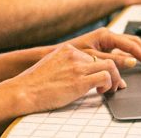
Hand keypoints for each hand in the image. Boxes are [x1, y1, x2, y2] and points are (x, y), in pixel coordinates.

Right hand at [8, 44, 123, 113]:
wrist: (24, 90)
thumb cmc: (35, 83)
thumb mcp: (52, 65)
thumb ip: (67, 65)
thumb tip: (80, 74)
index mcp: (67, 49)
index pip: (94, 53)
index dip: (103, 66)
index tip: (107, 75)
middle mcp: (74, 55)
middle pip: (105, 58)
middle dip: (114, 72)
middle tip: (115, 84)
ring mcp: (78, 67)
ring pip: (111, 65)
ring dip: (116, 78)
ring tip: (112, 88)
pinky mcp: (80, 81)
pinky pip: (106, 77)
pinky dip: (109, 85)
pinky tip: (101, 92)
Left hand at [65, 27, 140, 71]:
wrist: (56, 55)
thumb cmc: (71, 55)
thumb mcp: (93, 59)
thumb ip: (113, 61)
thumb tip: (132, 62)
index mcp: (106, 35)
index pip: (132, 45)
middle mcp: (108, 35)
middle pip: (135, 42)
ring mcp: (107, 41)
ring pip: (130, 46)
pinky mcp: (105, 47)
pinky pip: (123, 51)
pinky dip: (131, 58)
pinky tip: (137, 65)